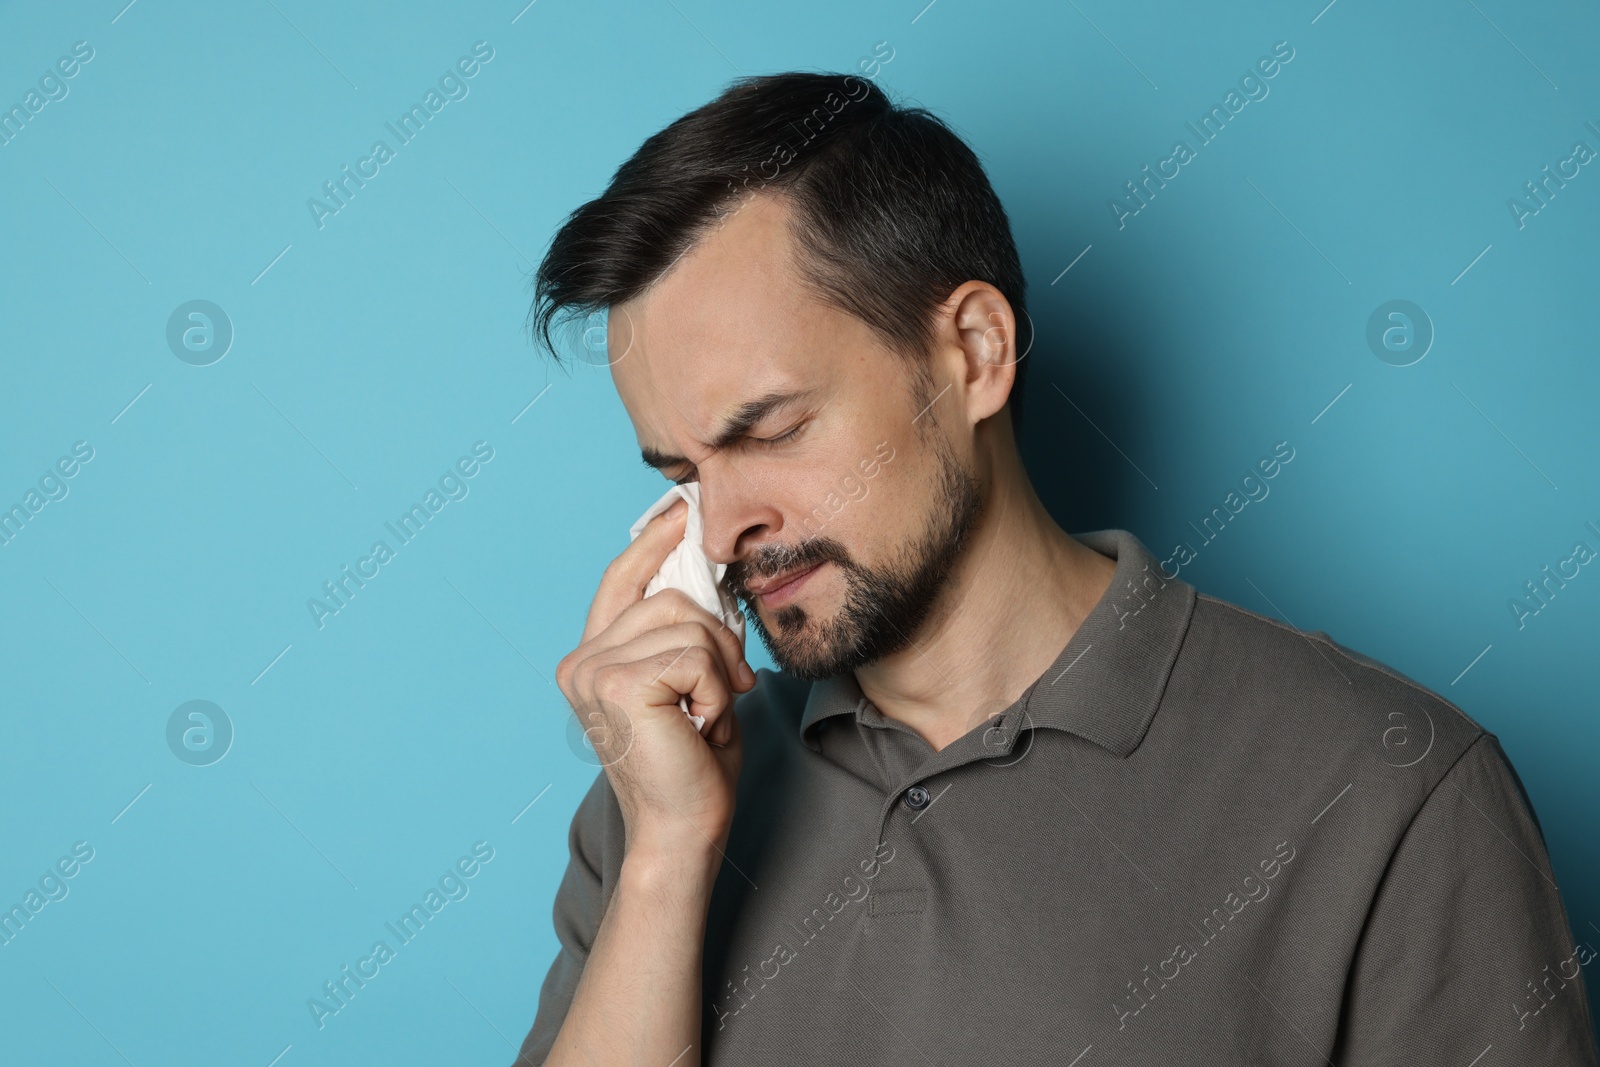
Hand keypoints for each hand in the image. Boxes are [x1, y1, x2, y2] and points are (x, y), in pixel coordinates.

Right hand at [556, 497, 754, 863]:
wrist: (683, 830)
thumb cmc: (693, 765)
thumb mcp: (688, 683)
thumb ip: (683, 633)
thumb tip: (705, 572)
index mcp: (592, 658)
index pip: (622, 580)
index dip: (654, 543)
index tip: (682, 510)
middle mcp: (581, 660)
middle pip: (673, 597)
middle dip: (717, 640)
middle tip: (724, 693)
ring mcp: (593, 671)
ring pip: (691, 623)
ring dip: (719, 671)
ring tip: (706, 715)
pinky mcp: (618, 685)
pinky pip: (697, 654)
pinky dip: (717, 689)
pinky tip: (701, 724)